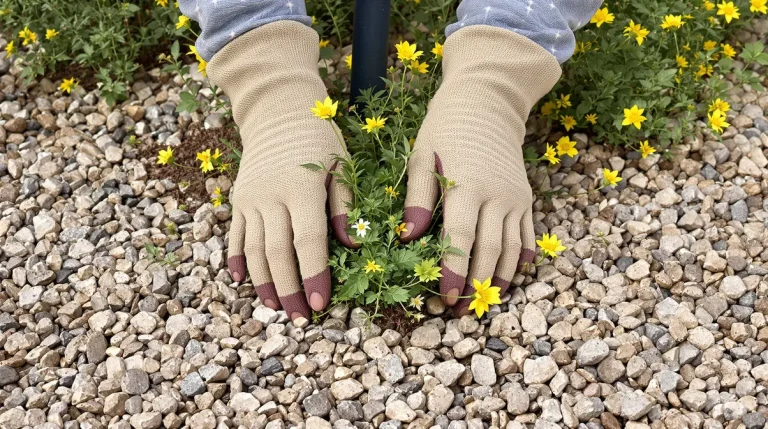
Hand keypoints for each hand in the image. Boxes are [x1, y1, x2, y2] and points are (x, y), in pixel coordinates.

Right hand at [207, 21, 354, 322]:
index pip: (308, 242)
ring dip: (264, 283)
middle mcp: (272, 197)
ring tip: (274, 308)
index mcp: (303, 189)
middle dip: (290, 290)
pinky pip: (234, 235)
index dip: (314, 276)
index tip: (321, 304)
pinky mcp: (238, 199)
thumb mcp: (341, 165)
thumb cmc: (318, 139)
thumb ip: (345, 205)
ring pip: (254, 250)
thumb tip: (353, 245)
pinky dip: (236, 260)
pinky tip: (241, 282)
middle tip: (301, 319)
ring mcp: (251, 199)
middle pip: (278, 253)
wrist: (276, 111)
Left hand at [400, 26, 560, 315]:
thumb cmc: (445, 128)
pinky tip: (509, 280)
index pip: (461, 238)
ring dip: (498, 280)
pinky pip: (528, 237)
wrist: (489, 101)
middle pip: (490, 250)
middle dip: (475, 285)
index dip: (454, 271)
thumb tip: (408, 237)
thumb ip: (417, 197)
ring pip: (512, 249)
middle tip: (458, 312)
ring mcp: (516, 198)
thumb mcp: (422, 155)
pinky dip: (520, 262)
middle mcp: (497, 196)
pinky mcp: (527, 198)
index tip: (445, 298)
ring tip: (481, 303)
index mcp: (467, 185)